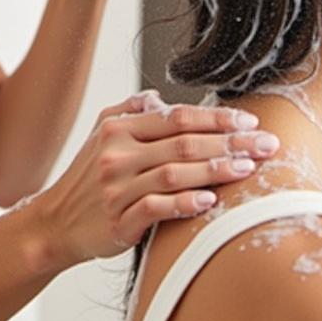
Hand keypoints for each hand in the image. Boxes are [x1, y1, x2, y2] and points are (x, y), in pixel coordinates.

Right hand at [30, 92, 280, 266]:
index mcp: (117, 128)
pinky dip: (186, 203)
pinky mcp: (118, 220)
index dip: (216, 118)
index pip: (176, 117)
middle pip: (183, 143)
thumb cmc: (87, 178)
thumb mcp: (101, 135)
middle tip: (267, 145)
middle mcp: (116, 154)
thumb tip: (160, 98)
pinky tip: (211, 201)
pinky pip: (158, 208)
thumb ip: (131, 112)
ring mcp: (117, 188)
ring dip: (216, 171)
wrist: (55, 222)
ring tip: (249, 170)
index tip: (250, 121)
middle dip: (231, 142)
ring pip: (174, 173)